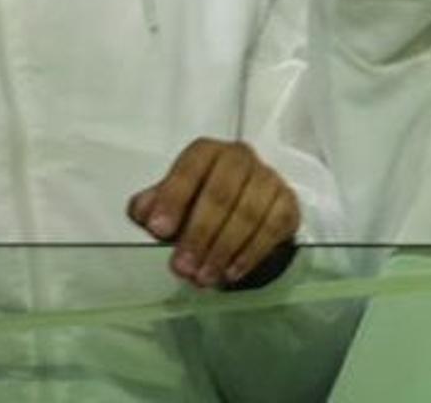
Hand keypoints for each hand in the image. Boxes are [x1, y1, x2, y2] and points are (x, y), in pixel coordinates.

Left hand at [127, 137, 300, 290]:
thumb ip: (150, 205)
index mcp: (207, 153)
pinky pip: (272, 228)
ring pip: (248, 213)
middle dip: (199, 234)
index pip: (191, 167)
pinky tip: (231, 272)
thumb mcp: (169, 203)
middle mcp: (240, 158)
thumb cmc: (198, 204)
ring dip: (222, 250)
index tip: (158, 230)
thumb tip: (143, 210)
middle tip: (182, 268)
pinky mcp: (287, 202)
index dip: (174, 197)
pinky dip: (250, 253)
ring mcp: (268, 179)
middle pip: (221, 194)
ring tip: (203, 277)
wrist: (241, 211)